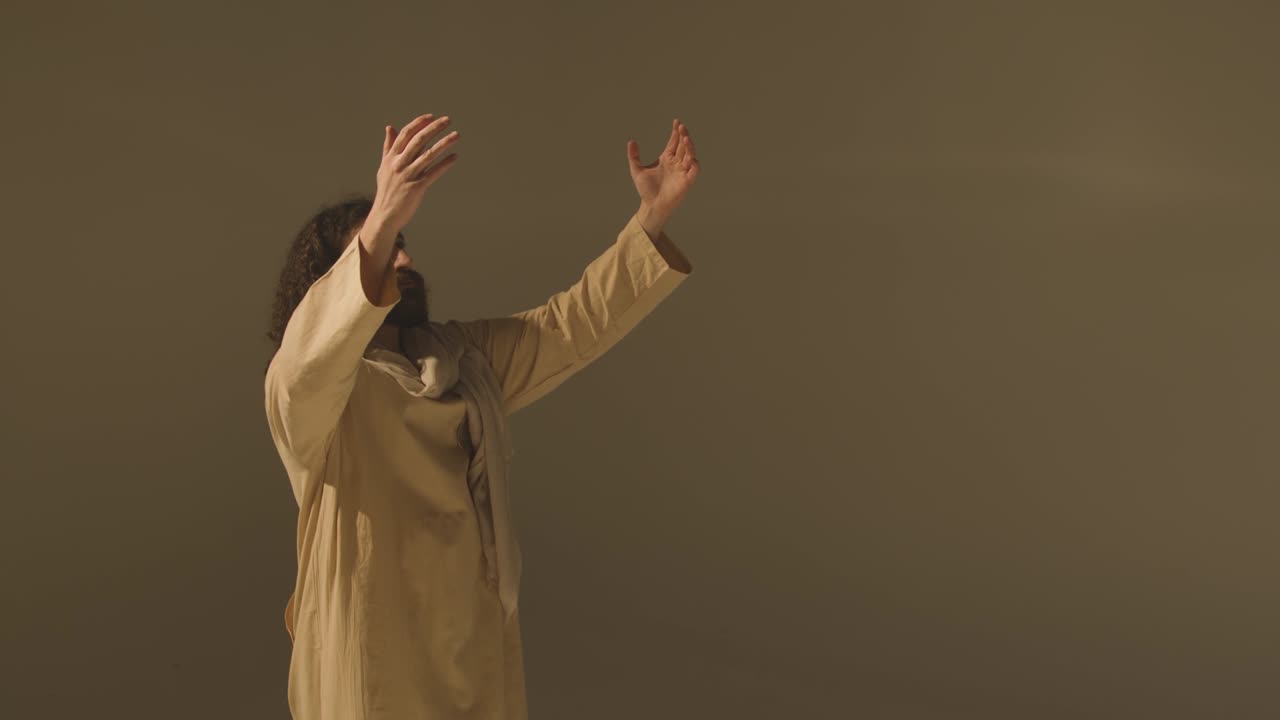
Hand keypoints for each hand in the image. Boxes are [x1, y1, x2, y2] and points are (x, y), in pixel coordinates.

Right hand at [371, 113, 460, 230]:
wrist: (385, 215)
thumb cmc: (387, 190)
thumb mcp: (384, 166)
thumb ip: (388, 146)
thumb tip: (390, 127)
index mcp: (391, 157)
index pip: (406, 134)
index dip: (419, 123)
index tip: (432, 117)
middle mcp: (399, 164)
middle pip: (418, 140)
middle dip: (434, 128)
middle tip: (448, 120)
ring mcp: (408, 176)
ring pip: (428, 155)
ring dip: (444, 143)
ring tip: (456, 135)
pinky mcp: (417, 188)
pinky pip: (433, 173)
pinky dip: (445, 164)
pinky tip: (455, 157)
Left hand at [627, 118, 699, 218]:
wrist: (651, 206)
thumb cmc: (646, 190)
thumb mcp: (636, 170)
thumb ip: (634, 156)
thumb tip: (631, 141)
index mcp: (666, 159)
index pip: (674, 142)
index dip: (676, 132)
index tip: (676, 122)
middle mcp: (676, 163)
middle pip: (683, 145)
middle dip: (683, 135)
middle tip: (681, 126)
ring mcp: (682, 172)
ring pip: (690, 155)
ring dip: (690, 146)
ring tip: (686, 138)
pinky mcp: (687, 182)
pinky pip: (694, 170)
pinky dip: (695, 164)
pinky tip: (691, 158)